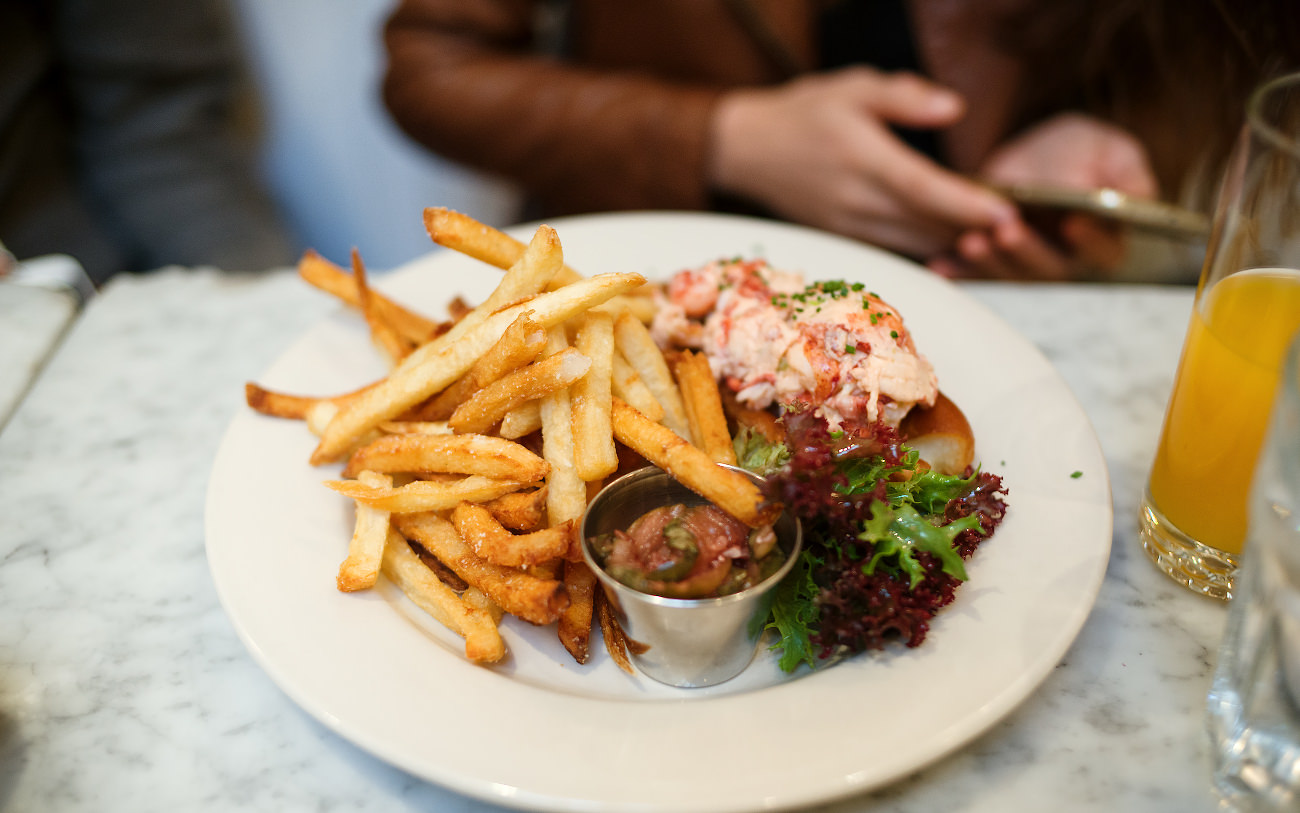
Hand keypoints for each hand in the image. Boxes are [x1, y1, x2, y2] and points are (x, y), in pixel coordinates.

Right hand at [707, 68, 1014, 258]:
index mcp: (862, 158)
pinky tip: (953, 245)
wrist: (747, 150)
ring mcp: (849, 224)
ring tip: (993, 238)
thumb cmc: (804, 112)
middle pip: (927, 225)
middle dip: (973, 230)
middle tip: (1018, 229)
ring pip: (914, 244)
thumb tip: (954, 108)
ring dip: (954, 244)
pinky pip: (895, 250)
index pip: (924, 189)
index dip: (968, 205)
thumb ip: (905, 97)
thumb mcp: (854, 87)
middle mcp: (856, 199)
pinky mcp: (844, 237)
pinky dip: (927, 249)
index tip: (1006, 213)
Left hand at [931, 113, 1158, 279]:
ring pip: (1011, 277)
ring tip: (972, 240)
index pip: (1104, 249)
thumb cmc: (1079, 152)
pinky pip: (976, 277)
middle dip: (1028, 251)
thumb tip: (1131, 194)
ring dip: (990, 263)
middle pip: (1050, 270)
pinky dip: (959, 273)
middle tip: (1008, 229)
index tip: (1072, 221)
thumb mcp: (1107, 151)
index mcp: (1105, 241)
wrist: (1032, 161)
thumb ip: (1122, 171)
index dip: (1090, 239)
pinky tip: (941, 266)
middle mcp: (1068, 265)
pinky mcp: (993, 268)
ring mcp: (1027, 270)